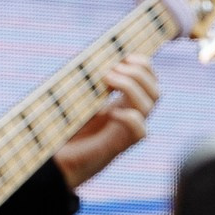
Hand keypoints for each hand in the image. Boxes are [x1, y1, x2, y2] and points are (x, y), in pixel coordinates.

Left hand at [52, 57, 158, 188]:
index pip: (149, 79)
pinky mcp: (118, 145)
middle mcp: (130, 114)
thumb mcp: (78, 97)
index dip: (144, 64)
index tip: (123, 55)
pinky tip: (109, 112)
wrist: (58, 159)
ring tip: (107, 79)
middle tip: (110, 70)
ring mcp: (126, 130)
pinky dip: (128, 117)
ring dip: (130, 86)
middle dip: (139, 73)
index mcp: (124, 101)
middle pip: (156, 91)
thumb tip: (93, 56)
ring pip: (149, 106)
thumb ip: (89, 80)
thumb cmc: (66, 127)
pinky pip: (140, 131)